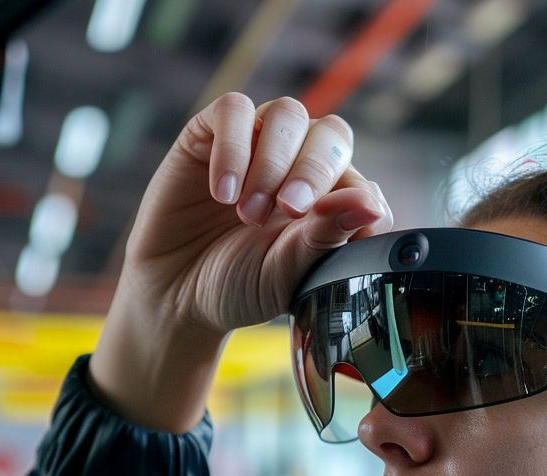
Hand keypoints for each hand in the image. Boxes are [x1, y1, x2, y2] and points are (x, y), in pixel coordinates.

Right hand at [89, 93, 393, 431]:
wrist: (176, 293)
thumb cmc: (239, 286)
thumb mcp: (286, 272)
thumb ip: (326, 237)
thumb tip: (371, 205)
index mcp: (329, 204)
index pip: (360, 182)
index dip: (354, 199)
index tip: (333, 231)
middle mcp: (298, 167)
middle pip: (330, 135)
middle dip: (314, 171)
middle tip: (290, 211)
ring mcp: (257, 145)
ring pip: (287, 115)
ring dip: (272, 163)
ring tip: (249, 213)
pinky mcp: (210, 135)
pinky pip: (233, 111)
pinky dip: (232, 148)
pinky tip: (223, 193)